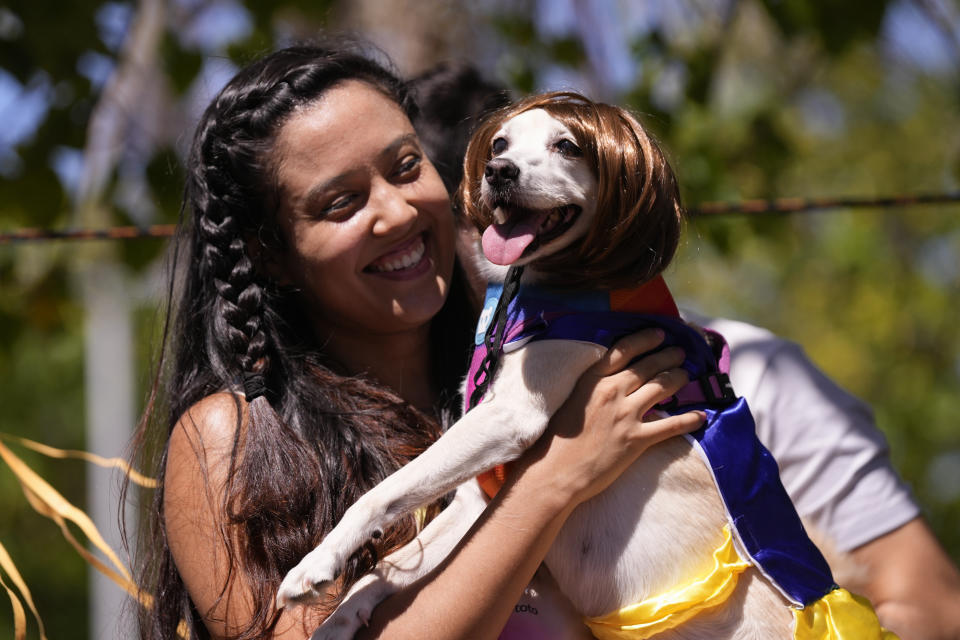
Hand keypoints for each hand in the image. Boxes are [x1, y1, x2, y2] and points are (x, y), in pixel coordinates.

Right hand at [519, 328, 705, 506]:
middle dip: (668, 356)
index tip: (659, 334)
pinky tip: (701, 417)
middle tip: (679, 353)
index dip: (646, 339)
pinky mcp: (637, 439)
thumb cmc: (556, 441)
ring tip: (686, 374)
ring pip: (662, 388)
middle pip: (648, 366)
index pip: (624, 350)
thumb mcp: (571, 401)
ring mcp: (626, 415)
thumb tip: (612, 381)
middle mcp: (612, 391)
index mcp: (592, 380)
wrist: (555, 473)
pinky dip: (689, 420)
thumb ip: (593, 388)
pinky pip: (671, 425)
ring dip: (678, 378)